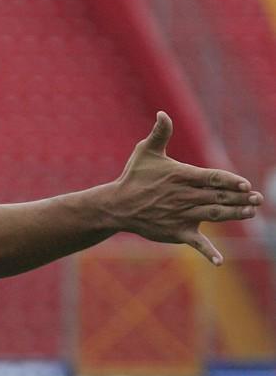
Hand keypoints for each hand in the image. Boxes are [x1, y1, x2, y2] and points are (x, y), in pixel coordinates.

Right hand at [115, 111, 262, 264]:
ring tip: (251, 213)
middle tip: (258, 199)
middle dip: (240, 198)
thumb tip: (162, 113)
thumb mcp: (145, 152)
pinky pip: (196, 243)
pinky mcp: (176, 232)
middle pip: (218, 197)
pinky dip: (208, 253)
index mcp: (180, 177)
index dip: (229, 181)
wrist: (117, 206)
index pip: (211, 178)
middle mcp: (183, 197)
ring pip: (213, 215)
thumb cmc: (133, 177)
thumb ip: (159, 133)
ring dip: (234, 215)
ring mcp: (181, 216)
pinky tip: (219, 262)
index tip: (245, 184)